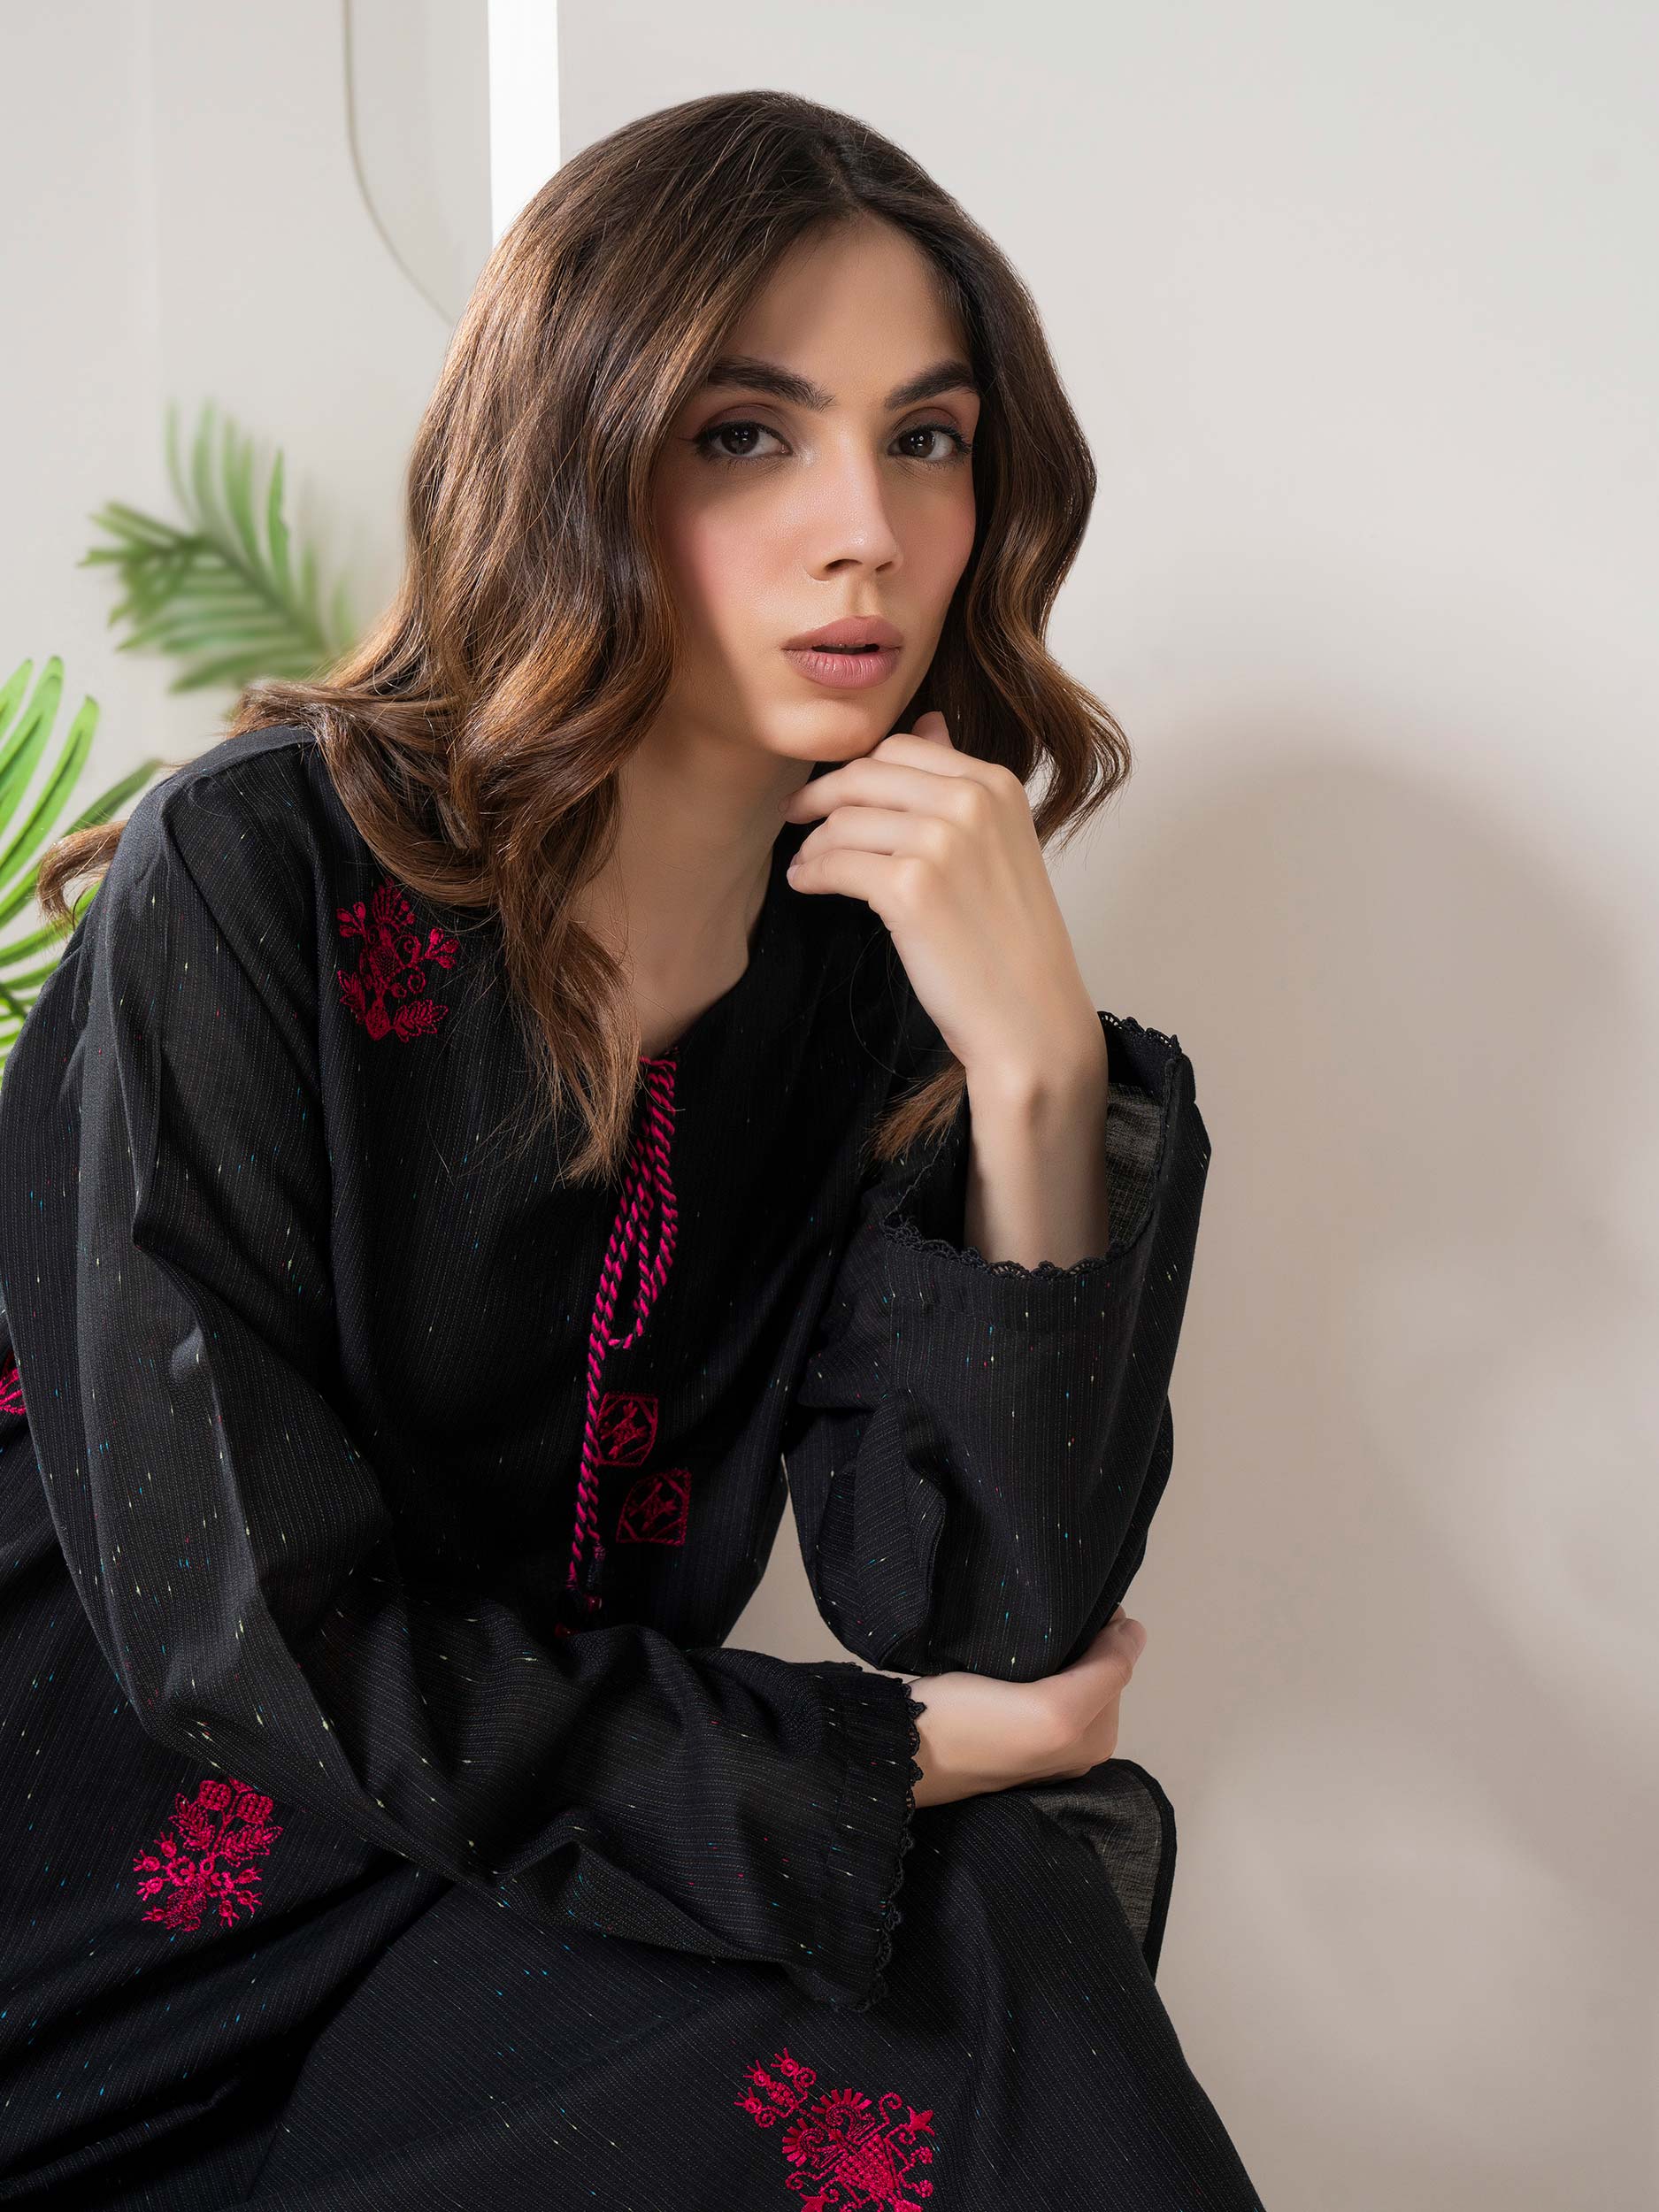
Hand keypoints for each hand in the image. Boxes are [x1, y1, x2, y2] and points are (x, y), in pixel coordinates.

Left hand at [780, 713, 1101, 1088]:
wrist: (1029, 1014)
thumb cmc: (1009, 938)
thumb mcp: (999, 842)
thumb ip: (959, 783)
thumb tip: (929, 720)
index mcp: (996, 784)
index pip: (903, 747)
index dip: (857, 770)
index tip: (832, 793)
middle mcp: (972, 803)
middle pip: (866, 774)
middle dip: (822, 795)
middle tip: (794, 817)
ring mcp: (941, 843)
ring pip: (845, 820)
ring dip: (814, 843)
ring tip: (807, 864)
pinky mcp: (910, 888)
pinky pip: (835, 862)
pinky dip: (811, 872)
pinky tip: (806, 883)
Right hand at [901, 1607, 1148, 1811]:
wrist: (900, 1747)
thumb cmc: (974, 1725)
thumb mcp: (1054, 1709)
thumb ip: (1106, 1672)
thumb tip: (1137, 1631)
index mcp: (1095, 1742)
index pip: (1116, 1665)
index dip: (1102, 1629)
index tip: (1071, 1608)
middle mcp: (1075, 1745)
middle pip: (1094, 1669)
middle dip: (1080, 1641)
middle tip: (1043, 1622)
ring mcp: (1038, 1736)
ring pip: (1066, 1670)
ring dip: (1056, 1647)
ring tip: (1024, 1634)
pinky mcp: (1005, 1723)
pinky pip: (1038, 1679)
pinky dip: (1035, 1659)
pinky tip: (1010, 1651)